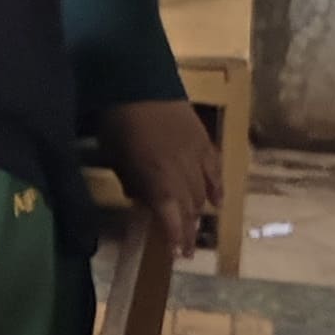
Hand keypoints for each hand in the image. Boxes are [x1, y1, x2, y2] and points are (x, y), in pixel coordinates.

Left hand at [99, 97, 221, 261]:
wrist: (134, 79)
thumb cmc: (117, 120)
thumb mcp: (117, 157)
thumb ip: (133, 181)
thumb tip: (143, 199)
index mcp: (157, 178)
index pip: (172, 217)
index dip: (177, 237)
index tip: (178, 255)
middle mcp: (181, 170)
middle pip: (190, 207)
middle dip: (188, 230)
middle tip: (187, 248)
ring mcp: (195, 154)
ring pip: (203, 191)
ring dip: (200, 211)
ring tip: (197, 228)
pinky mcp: (203, 139)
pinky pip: (215, 168)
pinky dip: (217, 186)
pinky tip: (218, 201)